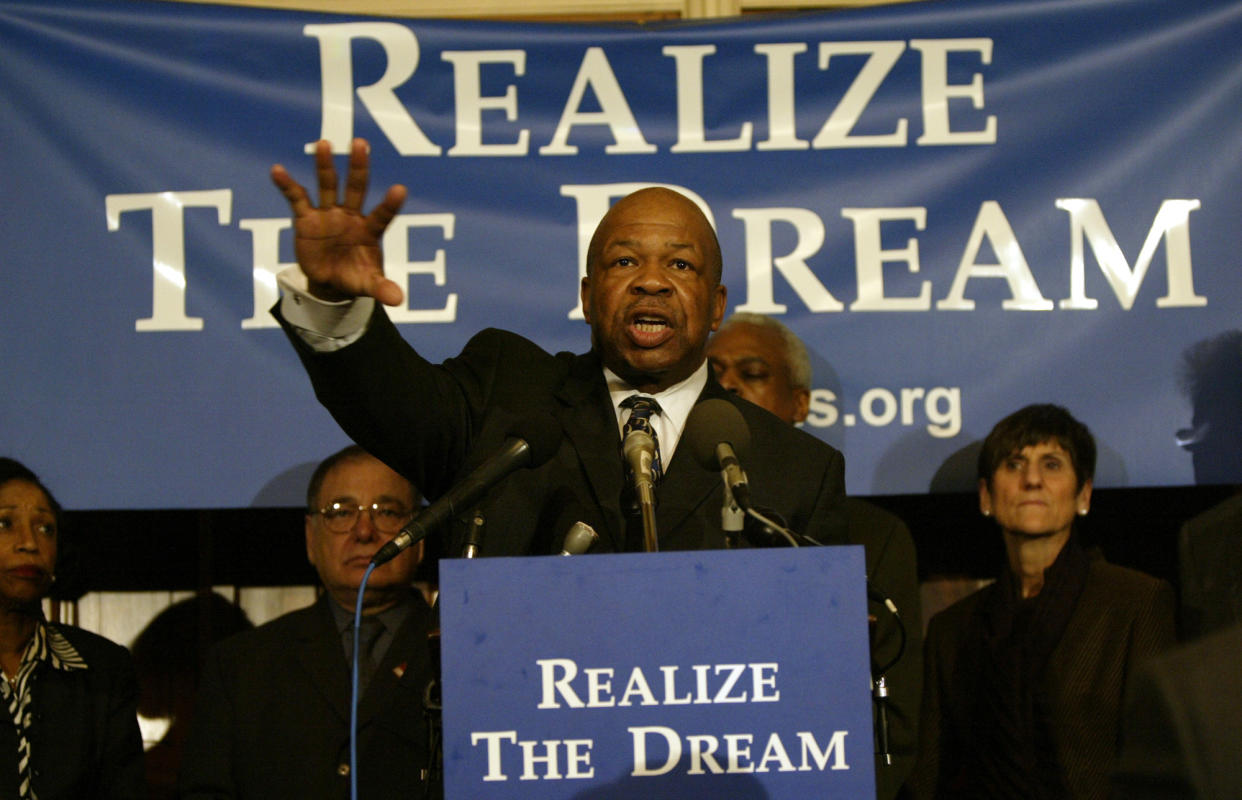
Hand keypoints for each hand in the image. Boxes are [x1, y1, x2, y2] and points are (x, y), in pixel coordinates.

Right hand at [270, 138, 407, 304]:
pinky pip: (297, 199)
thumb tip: (398, 300)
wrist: (330, 282)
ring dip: (325, 166)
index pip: (382, 215)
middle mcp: (351, 216)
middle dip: (358, 167)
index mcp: (370, 231)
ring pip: (328, 185)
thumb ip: (382, 288)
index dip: (390, 204)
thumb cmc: (355, 278)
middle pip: (356, 188)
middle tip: (361, 144)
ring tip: (324, 144)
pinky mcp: (306, 219)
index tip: (400, 189)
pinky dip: (287, 185)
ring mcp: (328, 215)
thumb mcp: (368, 285)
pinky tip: (277, 170)